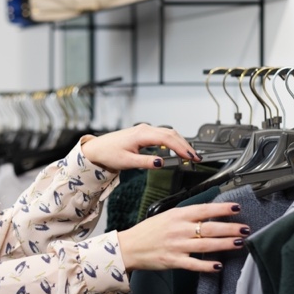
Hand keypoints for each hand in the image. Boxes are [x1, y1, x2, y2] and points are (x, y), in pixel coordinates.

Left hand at [80, 123, 199, 171]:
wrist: (97, 149)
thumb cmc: (109, 153)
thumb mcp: (127, 162)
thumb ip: (145, 162)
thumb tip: (161, 163)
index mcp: (142, 134)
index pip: (168, 139)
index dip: (182, 148)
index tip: (191, 157)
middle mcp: (145, 129)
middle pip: (172, 134)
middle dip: (185, 146)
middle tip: (196, 158)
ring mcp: (145, 130)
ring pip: (169, 133)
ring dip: (181, 143)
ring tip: (190, 156)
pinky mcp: (144, 134)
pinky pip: (163, 135)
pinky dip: (173, 142)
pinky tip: (178, 150)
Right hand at [116, 203, 248, 272]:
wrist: (129, 247)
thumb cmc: (148, 231)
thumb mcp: (166, 215)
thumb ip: (186, 215)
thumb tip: (208, 212)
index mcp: (177, 215)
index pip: (204, 209)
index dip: (222, 209)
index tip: (236, 208)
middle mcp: (179, 229)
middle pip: (209, 228)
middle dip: (230, 228)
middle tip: (245, 228)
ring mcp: (177, 245)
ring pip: (206, 244)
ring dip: (225, 244)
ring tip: (239, 243)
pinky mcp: (173, 260)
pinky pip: (194, 264)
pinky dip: (207, 265)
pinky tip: (218, 265)